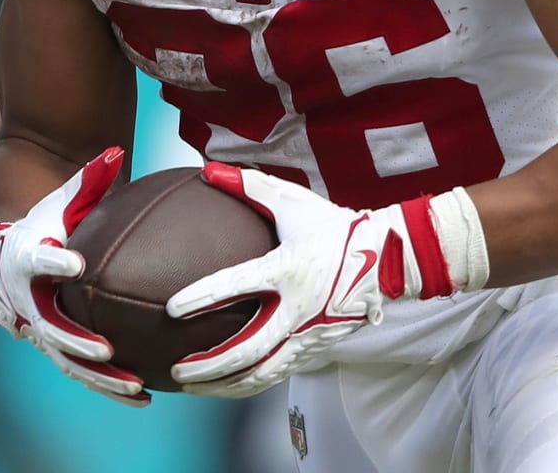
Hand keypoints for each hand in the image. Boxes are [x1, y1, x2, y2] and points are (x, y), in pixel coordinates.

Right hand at [0, 146, 149, 405]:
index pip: (35, 262)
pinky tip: (144, 396)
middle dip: (75, 340)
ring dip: (98, 376)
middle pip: (49, 327)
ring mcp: (39, 327)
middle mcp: (26, 300)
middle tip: (104, 349)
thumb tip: (115, 150)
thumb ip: (88, 179)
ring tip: (134, 386)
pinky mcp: (54, 344)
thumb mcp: (61, 199)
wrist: (10, 250)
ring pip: (66, 359)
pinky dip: (107, 384)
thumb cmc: (44, 219)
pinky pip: (80, 370)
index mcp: (24, 259)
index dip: (52, 263)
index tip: (74, 263)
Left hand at [164, 163, 457, 398]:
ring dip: (225, 384)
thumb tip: (209, 169)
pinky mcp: (316, 349)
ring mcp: (309, 335)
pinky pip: (277, 374)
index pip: (238, 285)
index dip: (203, 297)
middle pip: (248, 348)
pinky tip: (226, 386)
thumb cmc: (333, 227)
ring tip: (193, 388)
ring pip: (262, 373)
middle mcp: (299, 308)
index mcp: (289, 269)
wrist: (386, 259)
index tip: (172, 309)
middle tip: (177, 369)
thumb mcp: (293, 201)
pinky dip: (248, 385)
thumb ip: (250, 185)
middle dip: (209, 365)